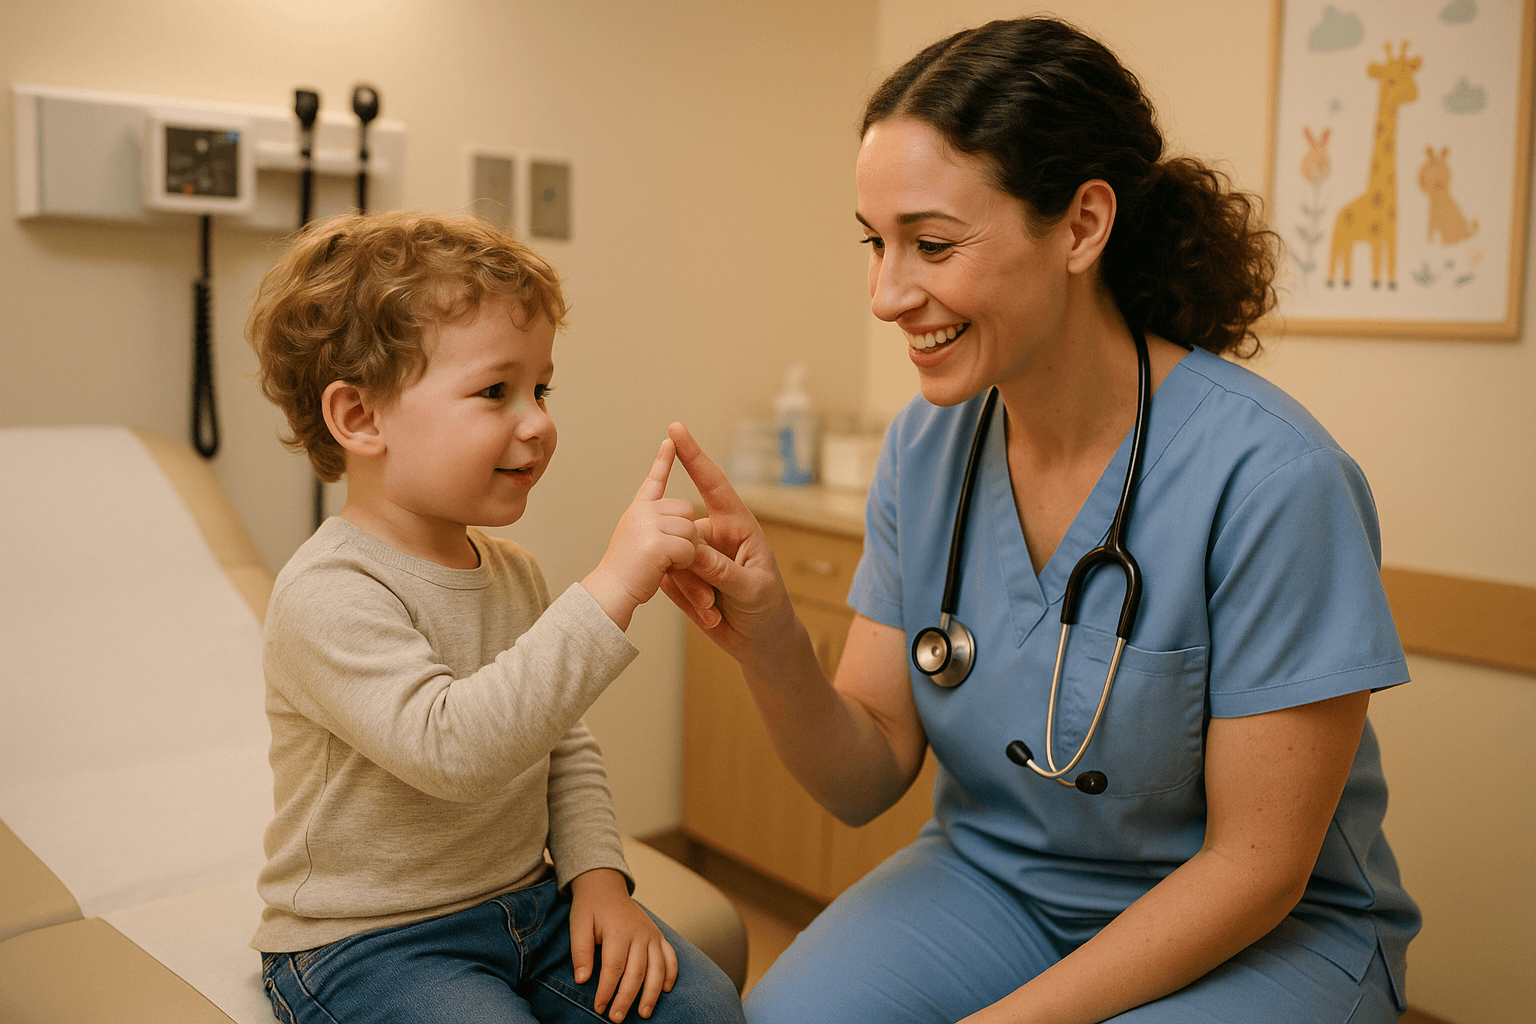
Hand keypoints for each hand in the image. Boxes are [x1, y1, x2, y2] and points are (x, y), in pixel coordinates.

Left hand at [569, 868, 677, 1020]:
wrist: (605, 885)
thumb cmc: (590, 908)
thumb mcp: (578, 925)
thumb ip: (581, 951)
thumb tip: (582, 980)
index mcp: (619, 931)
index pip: (614, 968)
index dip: (607, 990)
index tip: (599, 1008)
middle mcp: (640, 933)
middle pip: (637, 972)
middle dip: (627, 998)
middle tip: (616, 1018)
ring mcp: (652, 934)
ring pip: (657, 968)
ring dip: (651, 993)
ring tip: (643, 1013)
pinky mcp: (659, 936)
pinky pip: (670, 957)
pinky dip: (671, 974)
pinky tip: (665, 991)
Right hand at [583, 439, 700, 630]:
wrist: (607, 601)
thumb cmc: (626, 583)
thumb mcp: (641, 549)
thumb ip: (660, 532)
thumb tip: (688, 522)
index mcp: (638, 511)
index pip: (654, 481)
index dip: (664, 460)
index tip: (671, 436)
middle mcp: (641, 511)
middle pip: (687, 511)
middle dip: (688, 536)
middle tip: (667, 559)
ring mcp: (647, 523)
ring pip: (692, 529)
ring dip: (688, 553)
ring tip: (664, 566)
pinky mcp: (655, 541)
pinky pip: (690, 546)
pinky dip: (686, 565)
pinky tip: (665, 571)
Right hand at [659, 422, 797, 663]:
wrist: (762, 643)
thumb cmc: (769, 611)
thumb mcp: (752, 590)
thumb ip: (722, 570)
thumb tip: (694, 550)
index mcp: (739, 527)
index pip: (713, 485)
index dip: (694, 456)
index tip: (676, 429)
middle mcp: (717, 536)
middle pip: (684, 535)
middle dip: (692, 573)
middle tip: (711, 604)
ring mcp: (701, 556)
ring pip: (674, 562)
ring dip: (691, 593)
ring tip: (715, 614)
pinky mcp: (689, 577)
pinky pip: (672, 581)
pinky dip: (686, 602)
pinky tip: (709, 617)